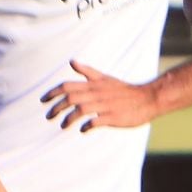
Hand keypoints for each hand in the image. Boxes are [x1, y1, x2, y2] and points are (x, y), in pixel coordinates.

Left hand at [42, 61, 157, 131]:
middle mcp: (97, 94)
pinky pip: (96, 121)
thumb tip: (72, 61)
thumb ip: (88, 72)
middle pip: (71, 98)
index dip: (53, 92)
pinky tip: (83, 130)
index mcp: (94, 85)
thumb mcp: (105, 79)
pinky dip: (87, 126)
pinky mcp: (113, 117)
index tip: (43, 100)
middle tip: (49, 116)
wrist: (148, 98)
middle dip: (56, 107)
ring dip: (68, 118)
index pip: (68, 86)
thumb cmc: (124, 90)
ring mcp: (105, 106)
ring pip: (80, 110)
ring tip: (63, 125)